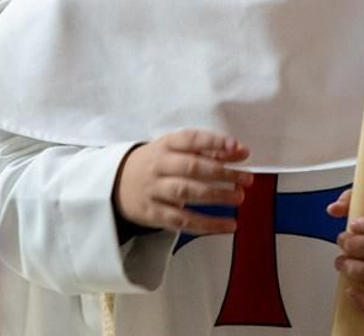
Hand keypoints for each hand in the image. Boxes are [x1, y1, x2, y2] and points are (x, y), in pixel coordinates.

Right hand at [113, 130, 252, 234]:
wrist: (116, 184)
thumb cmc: (157, 164)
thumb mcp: (175, 150)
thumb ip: (208, 150)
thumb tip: (241, 150)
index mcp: (165, 145)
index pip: (191, 139)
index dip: (214, 142)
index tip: (237, 146)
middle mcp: (158, 166)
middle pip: (191, 168)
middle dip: (222, 173)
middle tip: (247, 179)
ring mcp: (154, 191)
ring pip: (186, 193)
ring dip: (215, 196)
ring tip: (239, 198)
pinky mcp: (153, 214)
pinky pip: (181, 221)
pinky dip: (206, 225)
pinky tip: (228, 225)